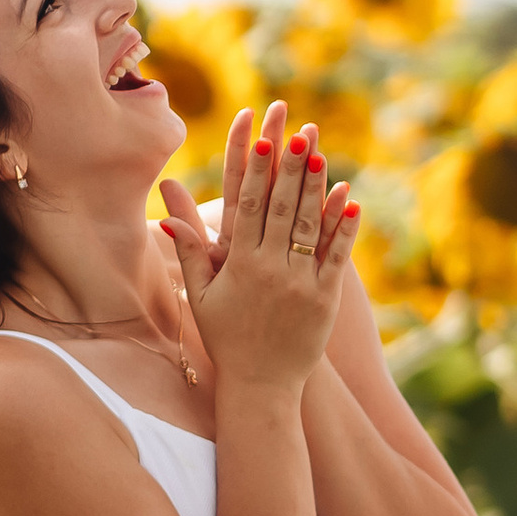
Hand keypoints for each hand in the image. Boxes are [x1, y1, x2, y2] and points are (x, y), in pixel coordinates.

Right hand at [158, 104, 358, 390]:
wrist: (263, 384)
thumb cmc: (228, 337)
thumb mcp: (201, 297)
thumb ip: (191, 254)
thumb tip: (166, 218)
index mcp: (239, 266)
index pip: (247, 208)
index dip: (256, 173)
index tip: (262, 140)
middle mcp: (271, 270)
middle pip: (280, 208)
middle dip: (289, 168)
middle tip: (298, 132)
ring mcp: (301, 283)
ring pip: (309, 226)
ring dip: (316, 188)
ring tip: (321, 153)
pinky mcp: (326, 297)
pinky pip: (336, 255)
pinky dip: (343, 228)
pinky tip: (350, 199)